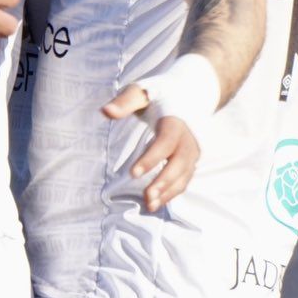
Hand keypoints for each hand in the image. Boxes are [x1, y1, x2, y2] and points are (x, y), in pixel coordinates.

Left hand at [102, 84, 201, 211]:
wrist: (188, 94)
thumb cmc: (158, 93)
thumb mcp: (140, 92)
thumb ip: (125, 102)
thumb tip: (105, 111)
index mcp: (175, 120)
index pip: (166, 142)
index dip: (152, 159)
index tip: (133, 173)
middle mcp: (188, 138)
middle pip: (180, 163)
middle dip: (164, 181)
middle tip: (146, 197)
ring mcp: (192, 150)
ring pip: (185, 175)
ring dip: (169, 192)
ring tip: (150, 205)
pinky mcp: (191, 159)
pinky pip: (185, 179)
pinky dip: (173, 192)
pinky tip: (157, 202)